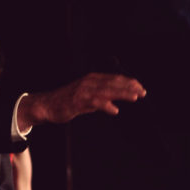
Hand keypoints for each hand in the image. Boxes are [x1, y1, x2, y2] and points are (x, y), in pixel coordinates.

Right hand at [18, 73, 145, 130]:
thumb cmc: (67, 101)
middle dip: (129, 87)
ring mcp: (83, 91)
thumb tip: (114, 101)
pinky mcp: (78, 102)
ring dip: (122, 94)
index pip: (114, 78)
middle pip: (113, 82)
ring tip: (135, 97)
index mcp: (91, 79)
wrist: (46, 105)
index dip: (128, 82)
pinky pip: (94, 102)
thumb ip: (100, 97)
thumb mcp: (86, 96)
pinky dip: (105, 105)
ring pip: (107, 91)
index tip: (140, 87)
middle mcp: (89, 82)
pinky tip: (115, 110)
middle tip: (143, 92)